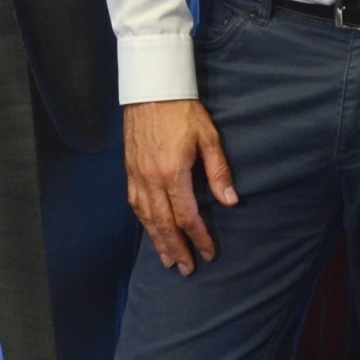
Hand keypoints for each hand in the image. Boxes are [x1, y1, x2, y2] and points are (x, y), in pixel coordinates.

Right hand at [124, 100, 236, 274]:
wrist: (151, 89)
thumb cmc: (183, 111)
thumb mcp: (208, 137)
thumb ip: (218, 171)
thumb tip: (231, 201)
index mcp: (174, 173)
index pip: (188, 216)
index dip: (200, 237)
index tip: (210, 253)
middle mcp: (152, 180)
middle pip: (164, 224)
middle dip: (177, 248)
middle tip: (187, 269)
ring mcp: (137, 176)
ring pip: (147, 218)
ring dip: (158, 241)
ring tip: (168, 260)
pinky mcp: (129, 170)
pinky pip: (135, 204)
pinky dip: (143, 222)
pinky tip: (150, 231)